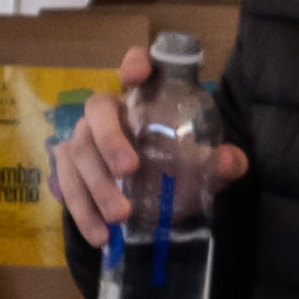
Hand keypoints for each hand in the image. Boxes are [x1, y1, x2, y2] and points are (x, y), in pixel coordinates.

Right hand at [42, 44, 248, 241]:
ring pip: (78, 152)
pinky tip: (100, 235)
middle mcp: (108, 112)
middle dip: (110, 140)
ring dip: (96, 186)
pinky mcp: (67, 168)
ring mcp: (82, 138)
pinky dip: (82, 212)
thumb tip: (230, 161)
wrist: (142, 199)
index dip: (133, 63)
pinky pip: (67, 186)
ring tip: (119, 218)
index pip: (136, 67)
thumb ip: (219, 163)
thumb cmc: (172, 167)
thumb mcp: (199, 166)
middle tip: (129, 171)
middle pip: (97, 113)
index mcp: (142, 99)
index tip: (136, 75)